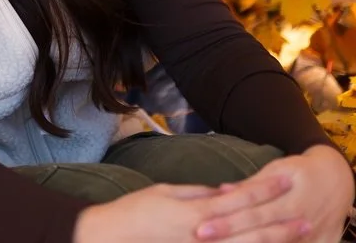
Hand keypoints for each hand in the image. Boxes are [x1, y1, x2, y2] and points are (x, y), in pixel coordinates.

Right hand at [73, 174, 307, 242]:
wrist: (111, 239)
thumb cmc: (133, 212)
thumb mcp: (165, 193)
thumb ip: (198, 194)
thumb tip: (226, 192)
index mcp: (197, 212)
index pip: (239, 198)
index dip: (264, 189)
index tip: (285, 179)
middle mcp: (205, 236)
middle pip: (251, 230)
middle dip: (279, 224)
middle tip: (305, 218)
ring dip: (271, 242)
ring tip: (294, 236)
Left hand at [208, 147, 353, 242]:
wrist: (338, 180)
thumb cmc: (300, 172)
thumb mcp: (278, 170)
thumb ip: (251, 185)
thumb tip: (221, 190)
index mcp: (288, 201)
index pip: (251, 214)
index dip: (226, 222)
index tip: (200, 228)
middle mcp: (300, 221)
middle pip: (260, 234)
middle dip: (231, 237)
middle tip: (201, 238)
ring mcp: (313, 237)